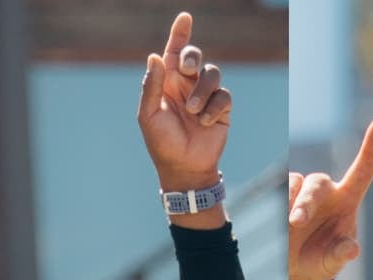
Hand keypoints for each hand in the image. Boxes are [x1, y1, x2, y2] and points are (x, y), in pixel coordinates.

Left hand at [138, 12, 230, 208]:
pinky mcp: (221, 110)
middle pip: (195, 57)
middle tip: (187, 68)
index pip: (173, 52)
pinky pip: (223, 96)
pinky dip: (214, 107)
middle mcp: (187, 86)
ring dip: (202, 91)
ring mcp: (205, 97)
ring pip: (212, 74)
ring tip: (193, 111)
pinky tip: (205, 122)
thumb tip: (154, 56)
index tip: (185, 17)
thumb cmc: (161, 143)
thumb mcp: (149, 115)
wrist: (184, 168)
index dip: (180, 33)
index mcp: (167, 83)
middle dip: (192, 56)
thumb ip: (152, 86)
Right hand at [288, 118, 372, 279]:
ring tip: (287, 225)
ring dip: (288, 201)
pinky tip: (276, 225)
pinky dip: (276, 206)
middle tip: (296, 222)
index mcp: (347, 200)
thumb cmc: (321, 260)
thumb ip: (341, 254)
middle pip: (317, 183)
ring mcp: (302, 192)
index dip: (371, 149)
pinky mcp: (282, 196)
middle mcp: (326, 191)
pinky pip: (277, 192)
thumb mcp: (333, 261)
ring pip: (294, 183)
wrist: (294, 268)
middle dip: (305, 202)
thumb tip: (352, 250)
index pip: (362, 172)